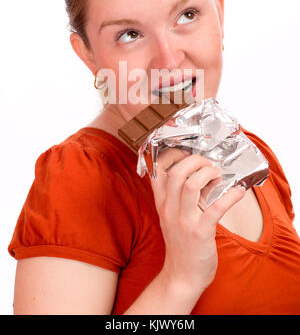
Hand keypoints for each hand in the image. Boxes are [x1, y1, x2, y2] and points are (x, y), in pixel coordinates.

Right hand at [151, 148, 245, 294]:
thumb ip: (185, 195)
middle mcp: (170, 209)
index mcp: (162, 202)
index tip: (188, 152)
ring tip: (218, 175)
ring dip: (209, 174)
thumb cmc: (181, 243)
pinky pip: (216, 208)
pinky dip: (231, 196)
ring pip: (191, 185)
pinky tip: (238, 192)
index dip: (172, 155)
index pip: (158, 170)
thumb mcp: (175, 216)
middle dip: (195, 161)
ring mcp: (184, 221)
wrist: (182, 276)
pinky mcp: (200, 233)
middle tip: (208, 164)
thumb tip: (206, 173)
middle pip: (176, 172)